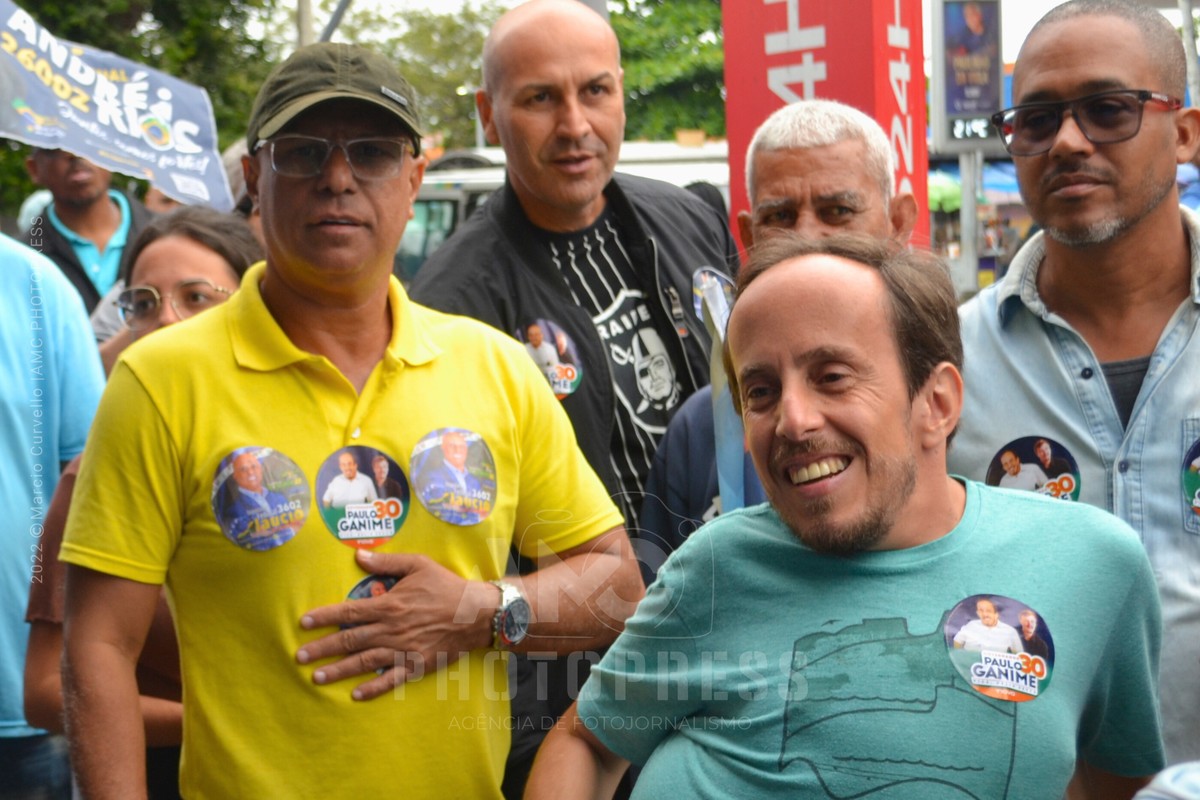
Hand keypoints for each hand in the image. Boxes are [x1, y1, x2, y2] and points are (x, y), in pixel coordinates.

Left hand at [296, 550, 496, 699]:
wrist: (477, 612)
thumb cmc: (446, 586)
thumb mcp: (418, 564)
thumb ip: (386, 562)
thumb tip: (358, 555)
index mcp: (389, 604)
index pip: (349, 612)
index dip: (324, 617)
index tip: (304, 622)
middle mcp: (391, 629)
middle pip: (350, 640)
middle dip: (322, 648)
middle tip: (299, 656)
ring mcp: (403, 649)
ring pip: (364, 661)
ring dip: (339, 670)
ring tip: (317, 677)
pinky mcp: (417, 665)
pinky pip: (391, 679)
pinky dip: (373, 688)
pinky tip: (356, 695)